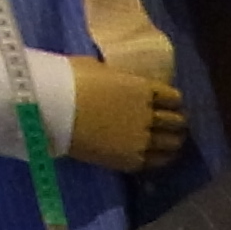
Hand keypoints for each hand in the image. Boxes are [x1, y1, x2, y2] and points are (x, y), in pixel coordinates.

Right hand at [64, 58, 186, 171]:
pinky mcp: (133, 159)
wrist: (53, 108)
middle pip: (176, 121)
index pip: (172, 97)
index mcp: (142, 88)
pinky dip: (164, 157)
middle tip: (176, 123)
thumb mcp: (97, 69)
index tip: (172, 104)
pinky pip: (158, 160)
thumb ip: (117, 78)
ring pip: (172, 142)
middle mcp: (148, 114)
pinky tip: (163, 155)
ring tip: (173, 140)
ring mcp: (143, 138)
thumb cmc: (69, 80)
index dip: (174, 101)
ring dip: (175, 140)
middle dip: (178, 121)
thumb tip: (118, 80)